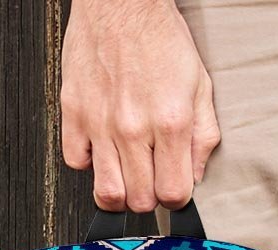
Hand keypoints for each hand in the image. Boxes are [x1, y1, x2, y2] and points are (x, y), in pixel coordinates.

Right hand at [61, 0, 219, 211]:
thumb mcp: (200, 87)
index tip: (173, 188)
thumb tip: (196, 176)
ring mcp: (100, 122)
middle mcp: (133, 127)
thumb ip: (203, 137)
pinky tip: (102, 149)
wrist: (121, 1)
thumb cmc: (160, 39)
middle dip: (149, 197)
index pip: (173, 194)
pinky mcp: (73, 111)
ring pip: (107, 192)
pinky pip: (75, 162)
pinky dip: (89, 163)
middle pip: (140, 201)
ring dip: (120, 192)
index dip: (176, 198)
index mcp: (170, 123)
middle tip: (150, 179)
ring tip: (126, 176)